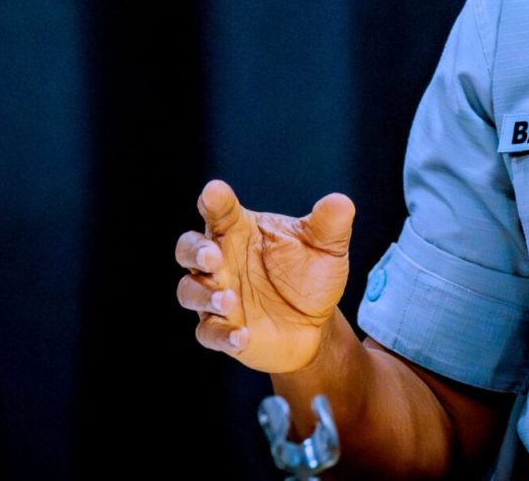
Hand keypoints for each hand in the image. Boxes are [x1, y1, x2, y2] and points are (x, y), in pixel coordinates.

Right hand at [174, 179, 355, 373]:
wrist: (316, 322)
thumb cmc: (311, 274)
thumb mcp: (327, 247)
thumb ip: (329, 224)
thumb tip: (340, 201)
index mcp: (242, 231)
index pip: (221, 211)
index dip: (215, 201)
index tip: (214, 192)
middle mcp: (223, 261)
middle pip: (188, 248)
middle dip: (195, 250)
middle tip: (212, 255)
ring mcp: (218, 295)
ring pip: (190, 290)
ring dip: (205, 294)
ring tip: (229, 299)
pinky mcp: (221, 328)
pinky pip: (209, 332)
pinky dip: (221, 334)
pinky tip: (241, 335)